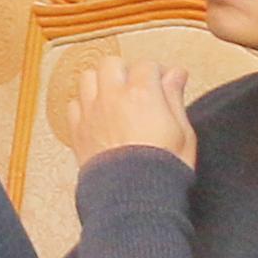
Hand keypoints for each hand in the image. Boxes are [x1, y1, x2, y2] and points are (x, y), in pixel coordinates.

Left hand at [54, 52, 198, 167]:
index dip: (157, 72)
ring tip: (114, 97)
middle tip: (137, 86)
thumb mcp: (183, 132)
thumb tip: (175, 73)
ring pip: (87, 77)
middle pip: (111, 63)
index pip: (146, 65)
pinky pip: (74, 103)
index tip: (164, 83)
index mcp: (142, 94)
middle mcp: (111, 96)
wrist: (133, 194)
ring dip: (101, 82)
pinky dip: (84, 104)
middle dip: (125, 70)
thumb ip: (175, 98)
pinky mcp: (77, 129)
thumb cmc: (164, 166)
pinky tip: (98, 115)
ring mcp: (90, 111)